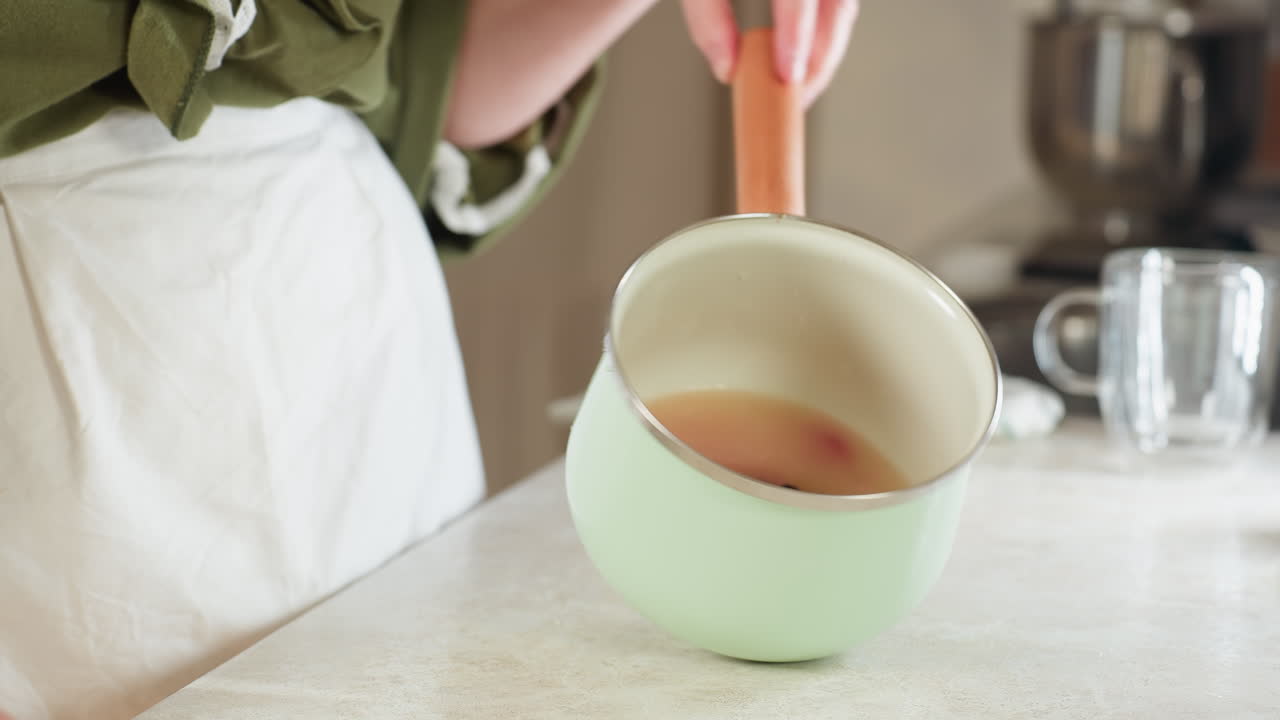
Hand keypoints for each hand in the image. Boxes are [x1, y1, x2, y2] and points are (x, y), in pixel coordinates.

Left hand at [680, 0, 858, 106]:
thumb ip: (707, 16)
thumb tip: (727, 69)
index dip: (797, 33)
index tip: (787, 75)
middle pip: (837, 5)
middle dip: (821, 57)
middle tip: (795, 99)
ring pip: (844, 6)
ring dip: (827, 48)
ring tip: (799, 86)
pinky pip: (839, 3)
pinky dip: (826, 32)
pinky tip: (805, 58)